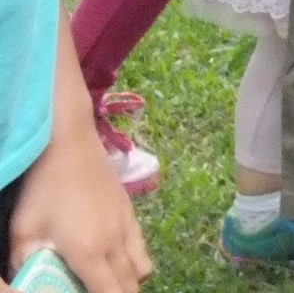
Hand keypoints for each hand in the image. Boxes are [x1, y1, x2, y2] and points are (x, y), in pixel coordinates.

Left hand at [8, 128, 151, 292]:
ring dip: (129, 280)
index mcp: (89, 251)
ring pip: (141, 267)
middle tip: (98, 292)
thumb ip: (25, 263)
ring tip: (108, 281)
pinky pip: (141, 246)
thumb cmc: (44, 188)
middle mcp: (114, 242)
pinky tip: (114, 255)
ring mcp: (126, 225)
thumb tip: (24, 281)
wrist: (71, 144)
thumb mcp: (23, 229)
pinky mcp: (130, 211)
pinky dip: (134, 260)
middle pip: (130, 284)